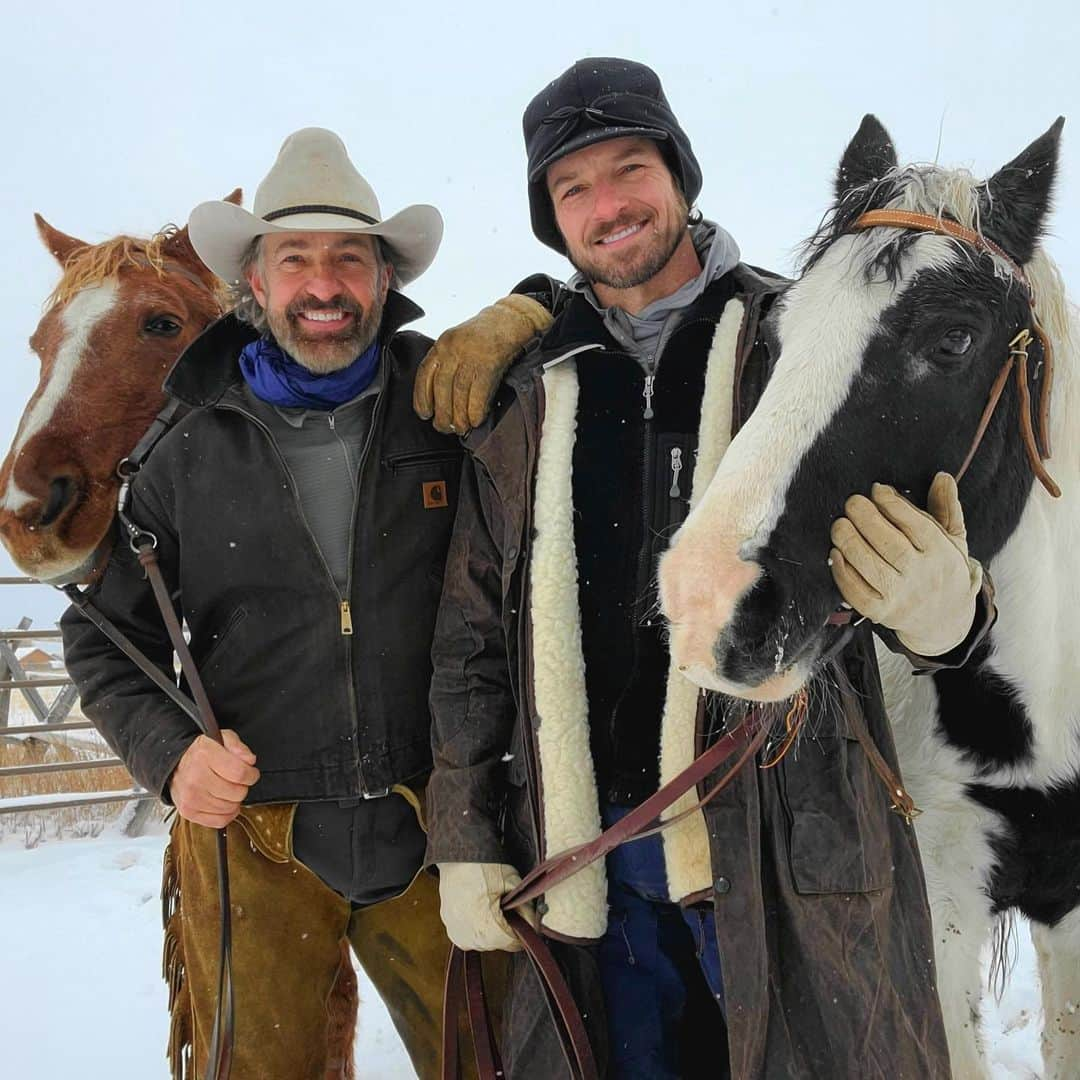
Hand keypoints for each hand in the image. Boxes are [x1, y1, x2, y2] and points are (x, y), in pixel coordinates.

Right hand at [168, 729, 259, 827]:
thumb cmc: (202, 754)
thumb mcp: (223, 739)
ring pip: (230, 808)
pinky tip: (223, 802)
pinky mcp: (189, 812)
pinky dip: (227, 814)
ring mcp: (191, 797)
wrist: (176, 766)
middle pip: (237, 792)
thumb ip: (239, 747)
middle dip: (242, 787)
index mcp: (205, 755)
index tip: (250, 773)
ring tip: (226, 789)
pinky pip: (220, 821)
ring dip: (234, 800)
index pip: (240, 773)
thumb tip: (249, 760)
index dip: (252, 774)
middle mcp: (196, 777)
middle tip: (235, 781)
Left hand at [413, 294, 551, 433]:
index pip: (425, 374)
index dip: (422, 397)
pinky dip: (475, 410)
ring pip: (459, 392)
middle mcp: (453, 348)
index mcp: (443, 343)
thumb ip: (449, 364)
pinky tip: (475, 420)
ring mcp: (471, 355)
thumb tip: (442, 399)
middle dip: (442, 412)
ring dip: (459, 416)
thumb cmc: (487, 335)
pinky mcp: (489, 362)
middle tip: (444, 428)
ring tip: (461, 429)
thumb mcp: (460, 343)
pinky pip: (478, 392)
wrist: (512, 318)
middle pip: (442, 387)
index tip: (424, 414)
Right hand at [437, 861, 534, 951]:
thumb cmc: (482, 866)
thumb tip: (535, 926)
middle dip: (508, 926)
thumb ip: (527, 909)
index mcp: (485, 929)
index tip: (524, 913)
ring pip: (487, 941)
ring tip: (492, 903)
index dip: (524, 928)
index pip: (515, 943)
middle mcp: (469, 938)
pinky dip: (480, 925)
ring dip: (494, 928)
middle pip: (501, 943)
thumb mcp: (512, 883)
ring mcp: (457, 935)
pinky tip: (481, 906)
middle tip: (508, 903)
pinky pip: (473, 935)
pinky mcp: (452, 931)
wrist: (456, 856)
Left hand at [829, 472, 981, 655]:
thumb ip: (947, 508)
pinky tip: (836, 554)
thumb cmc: (943, 570)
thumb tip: (942, 477)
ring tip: (839, 524)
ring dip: (850, 542)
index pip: (917, 526)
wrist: (945, 620)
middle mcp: (922, 576)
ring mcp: (901, 596)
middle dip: (866, 519)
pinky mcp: (881, 612)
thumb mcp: (953, 539)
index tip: (877, 490)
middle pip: (891, 545)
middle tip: (852, 502)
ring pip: (871, 567)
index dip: (893, 505)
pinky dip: (843, 572)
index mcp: (942, 553)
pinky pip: (857, 592)